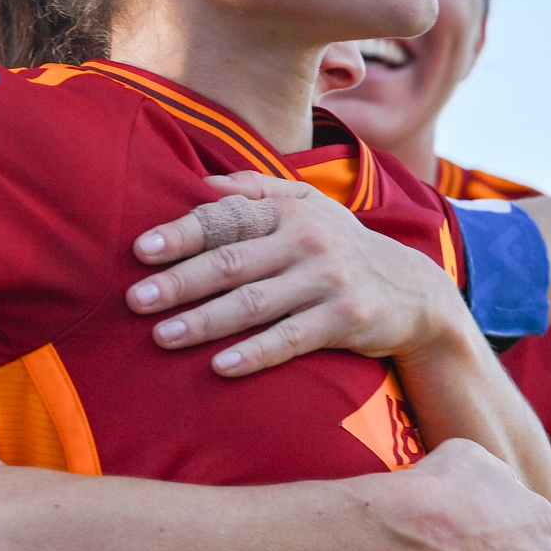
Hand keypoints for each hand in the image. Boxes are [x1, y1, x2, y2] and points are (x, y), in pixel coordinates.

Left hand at [125, 173, 467, 375]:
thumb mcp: (308, 205)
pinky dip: (254, 353)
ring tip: (162, 336)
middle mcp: (306, 240)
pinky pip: (290, 338)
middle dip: (179, 282)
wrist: (415, 291)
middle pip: (230, 262)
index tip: (140, 251)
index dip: (181, 234)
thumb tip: (201, 184)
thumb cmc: (340, 247)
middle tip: (135, 300)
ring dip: (204, 321)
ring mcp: (327, 280)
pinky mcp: (344, 318)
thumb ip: (256, 189)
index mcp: (288, 210)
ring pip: (253, 302)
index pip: (225, 220)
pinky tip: (220, 366)